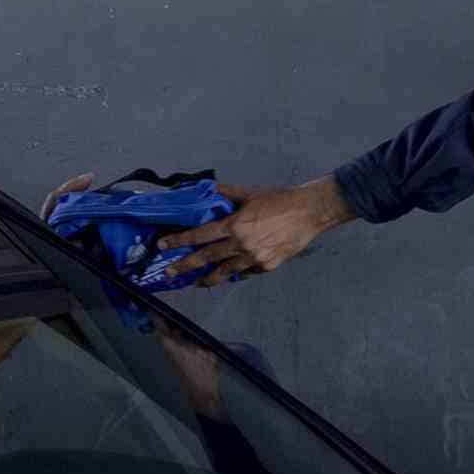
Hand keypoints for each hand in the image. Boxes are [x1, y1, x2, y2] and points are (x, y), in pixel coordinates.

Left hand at [168, 177, 350, 284]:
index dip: (180, 241)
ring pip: (224, 272)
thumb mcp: (250, 193)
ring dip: (207, 278)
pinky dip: (235, 273)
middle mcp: (241, 245)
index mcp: (234, 225)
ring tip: (196, 283)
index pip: (199, 235)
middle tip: (169, 273)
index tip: (163, 246)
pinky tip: (227, 275)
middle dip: (185, 266)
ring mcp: (254, 258)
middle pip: (206, 258)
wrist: (310, 212)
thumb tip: (207, 190)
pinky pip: (245, 272)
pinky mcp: (267, 266)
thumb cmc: (280, 200)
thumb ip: (226, 194)